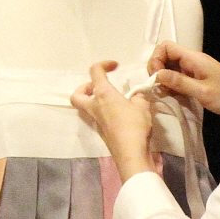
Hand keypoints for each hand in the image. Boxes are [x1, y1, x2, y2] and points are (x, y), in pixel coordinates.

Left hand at [71, 61, 155, 180]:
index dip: (103, 64)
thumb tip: (136, 98)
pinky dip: (106, 114)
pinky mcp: (103, 134)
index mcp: (103, 95)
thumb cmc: (135, 126)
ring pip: (87, 109)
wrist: (131, 154)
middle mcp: (96, 107)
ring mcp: (97, 123)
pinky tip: (121, 116)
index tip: (115, 66)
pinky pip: (99, 119)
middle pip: (77, 95)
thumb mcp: (142, 106)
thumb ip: (138, 98)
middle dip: (84, 88)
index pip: (95, 72)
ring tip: (113, 101)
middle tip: (98, 87)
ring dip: (95, 102)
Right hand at [147, 41, 219, 121]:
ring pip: (171, 69)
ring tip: (165, 94)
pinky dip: (172, 86)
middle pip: (166, 57)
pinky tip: (174, 97)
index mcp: (193, 58)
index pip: (166, 47)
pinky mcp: (197, 81)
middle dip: (158, 71)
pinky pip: (178, 79)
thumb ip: (179, 82)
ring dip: (164, 80)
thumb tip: (157, 75)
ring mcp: (194, 71)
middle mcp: (192, 61)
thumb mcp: (202, 91)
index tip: (156, 78)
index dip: (156, 60)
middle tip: (158, 88)